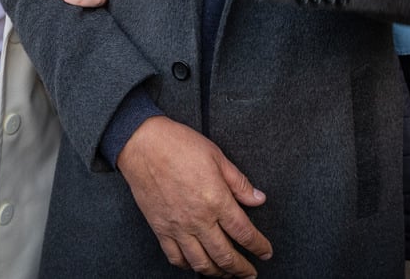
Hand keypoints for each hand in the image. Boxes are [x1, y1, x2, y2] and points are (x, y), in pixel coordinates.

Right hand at [117, 117, 270, 276]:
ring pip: (201, 263)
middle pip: (225, 255)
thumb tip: (259, 198)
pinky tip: (197, 265)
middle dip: (242, 269)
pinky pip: (176, 258)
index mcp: (216, 200)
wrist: (142, 145)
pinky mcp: (160, 229)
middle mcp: (198, 219)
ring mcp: (178, 227)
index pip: (244, 232)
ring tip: (228, 275)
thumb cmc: (179, 145)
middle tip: (251, 274)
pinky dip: (189, 267)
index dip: (258, 246)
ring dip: (218, 273)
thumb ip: (239, 182)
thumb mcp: (217, 157)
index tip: (266, 252)